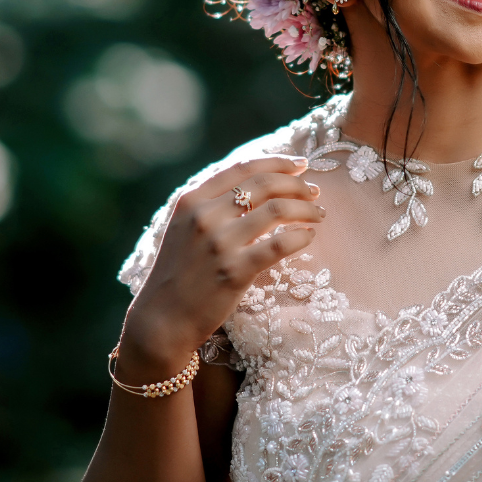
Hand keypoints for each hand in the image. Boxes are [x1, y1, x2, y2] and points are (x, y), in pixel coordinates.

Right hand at [120, 157, 325, 372]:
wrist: (161, 319)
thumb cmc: (179, 273)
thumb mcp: (184, 228)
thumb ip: (211, 204)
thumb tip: (255, 182)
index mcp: (191, 200)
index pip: (243, 168)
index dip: (277, 162)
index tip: (300, 164)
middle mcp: (204, 216)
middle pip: (265, 184)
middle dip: (297, 184)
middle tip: (315, 191)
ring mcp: (219, 243)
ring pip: (277, 210)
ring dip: (306, 208)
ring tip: (319, 214)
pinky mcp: (234, 271)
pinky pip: (279, 245)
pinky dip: (300, 237)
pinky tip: (308, 237)